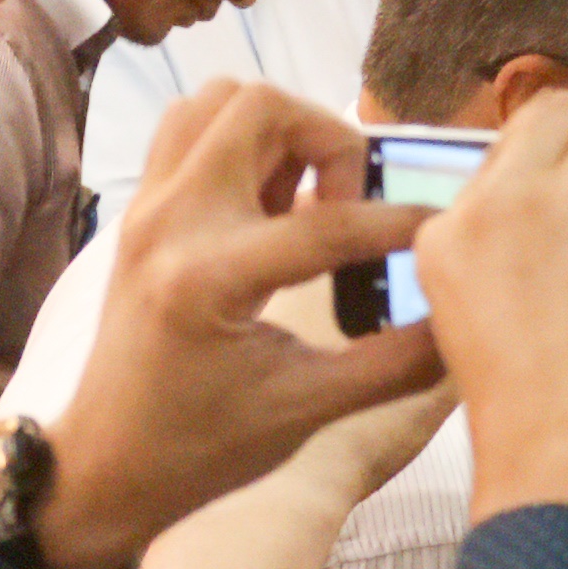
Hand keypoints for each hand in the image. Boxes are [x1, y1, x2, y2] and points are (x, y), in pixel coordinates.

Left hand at [38, 83, 449, 568]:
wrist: (106, 467)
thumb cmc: (202, 450)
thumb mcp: (308, 411)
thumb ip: (396, 362)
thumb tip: (462, 317)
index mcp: (208, 278)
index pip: (326, 222)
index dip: (399, 221)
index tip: (440, 228)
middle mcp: (170, 223)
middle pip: (260, 107)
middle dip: (327, 139)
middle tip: (346, 204)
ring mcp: (146, 209)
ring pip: (216, 101)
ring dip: (276, 130)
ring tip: (302, 197)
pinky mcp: (139, 211)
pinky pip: (188, 130)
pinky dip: (237, 141)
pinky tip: (266, 206)